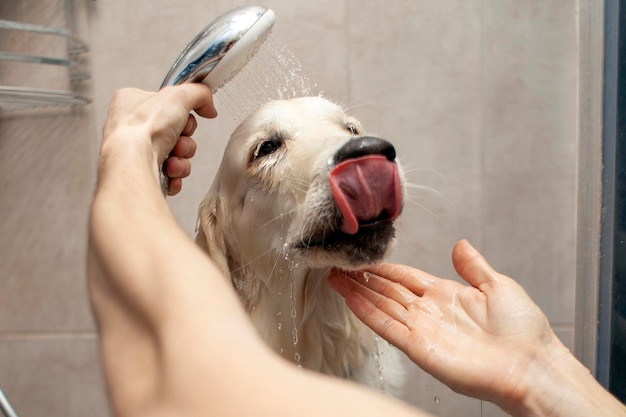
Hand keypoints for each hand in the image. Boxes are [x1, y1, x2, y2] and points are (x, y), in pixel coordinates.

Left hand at [101, 85, 216, 194]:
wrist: (133, 163)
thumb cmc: (142, 129)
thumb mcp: (179, 96)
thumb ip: (199, 94)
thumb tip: (209, 107)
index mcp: (130, 102)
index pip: (166, 105)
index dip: (182, 113)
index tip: (186, 118)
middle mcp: (130, 127)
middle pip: (175, 132)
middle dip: (185, 141)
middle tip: (179, 142)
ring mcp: (135, 152)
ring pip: (175, 154)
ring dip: (182, 158)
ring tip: (173, 160)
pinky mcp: (142, 172)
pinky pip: (169, 173)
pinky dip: (175, 173)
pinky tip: (169, 172)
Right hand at [328, 239, 559, 409]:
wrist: (530, 364)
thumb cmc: (522, 330)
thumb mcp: (498, 286)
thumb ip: (473, 266)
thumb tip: (460, 244)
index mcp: (446, 294)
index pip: (405, 278)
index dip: (384, 268)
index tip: (364, 258)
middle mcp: (429, 311)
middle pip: (387, 291)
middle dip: (363, 278)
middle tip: (339, 266)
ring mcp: (421, 329)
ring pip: (381, 306)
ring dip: (358, 292)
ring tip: (335, 278)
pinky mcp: (418, 348)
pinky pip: (387, 327)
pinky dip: (367, 313)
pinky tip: (351, 299)